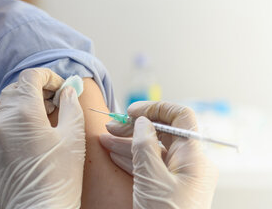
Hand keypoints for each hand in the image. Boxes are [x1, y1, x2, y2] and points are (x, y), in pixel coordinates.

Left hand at [0, 68, 84, 208]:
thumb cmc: (61, 177)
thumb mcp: (73, 137)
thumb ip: (70, 106)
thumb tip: (66, 91)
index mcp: (24, 111)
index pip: (30, 76)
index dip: (48, 77)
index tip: (60, 87)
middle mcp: (0, 122)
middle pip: (14, 91)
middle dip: (33, 92)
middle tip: (53, 104)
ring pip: (2, 114)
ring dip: (20, 112)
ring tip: (40, 125)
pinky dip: (10, 135)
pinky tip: (26, 148)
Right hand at [99, 101, 217, 208]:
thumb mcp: (152, 178)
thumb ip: (145, 145)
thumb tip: (143, 122)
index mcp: (194, 157)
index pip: (180, 117)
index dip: (155, 109)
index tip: (131, 112)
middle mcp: (189, 164)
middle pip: (162, 133)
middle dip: (135, 127)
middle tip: (110, 126)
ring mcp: (178, 177)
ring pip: (152, 150)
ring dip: (128, 142)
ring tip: (104, 138)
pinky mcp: (167, 189)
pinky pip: (149, 165)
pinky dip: (130, 157)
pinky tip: (112, 152)